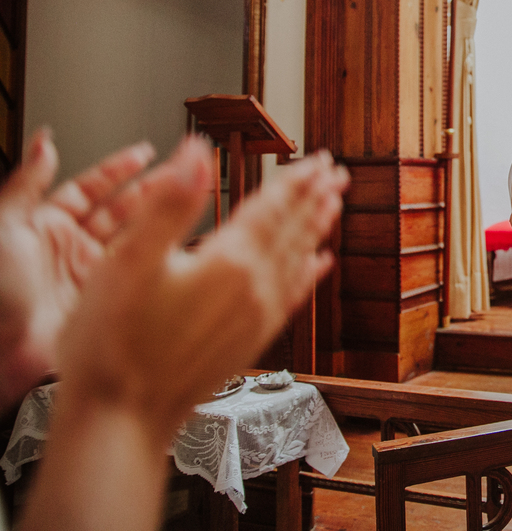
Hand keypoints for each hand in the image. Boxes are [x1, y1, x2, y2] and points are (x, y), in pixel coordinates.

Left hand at [0, 130, 155, 406]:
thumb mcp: (4, 227)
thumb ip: (27, 183)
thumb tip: (44, 143)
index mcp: (44, 225)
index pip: (88, 188)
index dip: (117, 169)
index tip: (144, 154)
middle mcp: (70, 249)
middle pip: (118, 210)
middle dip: (149, 189)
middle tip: (180, 174)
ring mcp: (90, 277)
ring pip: (133, 240)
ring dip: (159, 221)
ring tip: (188, 204)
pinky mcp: (104, 304)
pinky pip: (139, 275)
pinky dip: (160, 261)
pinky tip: (179, 251)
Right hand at [56, 138, 347, 435]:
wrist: (121, 421)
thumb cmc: (112, 346)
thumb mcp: (128, 261)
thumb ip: (168, 202)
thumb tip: (196, 151)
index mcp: (228, 262)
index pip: (273, 207)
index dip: (296, 179)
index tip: (318, 158)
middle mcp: (254, 289)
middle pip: (294, 229)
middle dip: (316, 197)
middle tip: (337, 171)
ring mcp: (257, 318)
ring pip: (298, 259)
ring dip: (316, 228)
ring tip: (334, 205)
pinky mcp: (251, 342)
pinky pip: (293, 297)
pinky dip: (309, 275)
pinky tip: (319, 265)